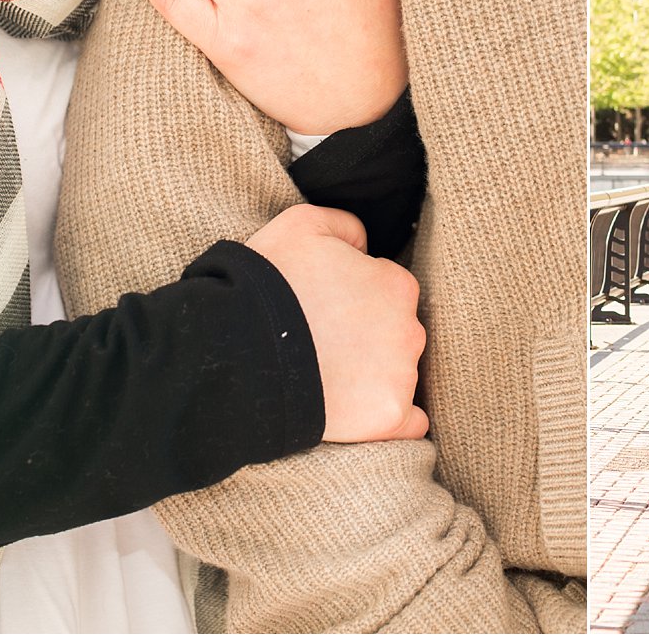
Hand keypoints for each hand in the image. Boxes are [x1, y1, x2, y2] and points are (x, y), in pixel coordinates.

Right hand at [246, 204, 427, 442]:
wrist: (238, 351)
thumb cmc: (267, 282)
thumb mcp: (302, 224)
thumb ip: (345, 226)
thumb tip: (364, 245)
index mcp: (396, 283)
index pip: (387, 290)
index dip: (354, 297)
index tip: (324, 309)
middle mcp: (410, 329)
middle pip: (396, 332)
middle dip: (367, 337)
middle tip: (321, 344)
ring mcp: (401, 375)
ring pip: (399, 373)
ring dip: (373, 376)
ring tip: (324, 377)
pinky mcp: (387, 417)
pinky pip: (410, 423)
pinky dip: (394, 420)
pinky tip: (365, 414)